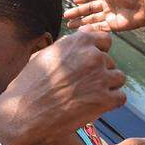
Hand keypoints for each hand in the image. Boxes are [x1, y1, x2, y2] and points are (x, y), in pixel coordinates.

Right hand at [0, 26, 125, 144]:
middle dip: (100, 72)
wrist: (24, 112)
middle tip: (81, 87)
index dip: (98, 52)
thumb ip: (69, 43)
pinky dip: (111, 103)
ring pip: (118, 78)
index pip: (105, 39)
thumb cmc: (29, 84)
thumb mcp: (46, 54)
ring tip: (88, 96)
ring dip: (108, 87)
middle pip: (110, 61)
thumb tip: (85, 32)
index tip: (89, 64)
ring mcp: (100, 77)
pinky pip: (120, 97)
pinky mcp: (105, 99)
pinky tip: (95, 106)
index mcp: (78, 42)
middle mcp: (92, 56)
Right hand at [64, 0, 144, 32]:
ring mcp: (110, 15)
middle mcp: (108, 4)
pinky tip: (81, 31)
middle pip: (89, 9)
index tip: (74, 1)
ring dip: (81, 22)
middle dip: (77, 12)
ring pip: (92, 19)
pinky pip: (99, 27)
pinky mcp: (113, 25)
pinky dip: (90, 29)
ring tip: (69, 25)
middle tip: (65, 16)